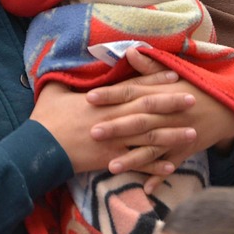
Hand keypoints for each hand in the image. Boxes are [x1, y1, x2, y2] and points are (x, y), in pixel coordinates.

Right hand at [30, 68, 198, 175]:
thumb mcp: (54, 91)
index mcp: (101, 100)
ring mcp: (114, 140)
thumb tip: (67, 67)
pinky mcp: (110, 159)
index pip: (134, 87)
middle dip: (172, 105)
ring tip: (192, 134)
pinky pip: (138, 164)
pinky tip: (173, 166)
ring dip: (172, 136)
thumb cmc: (46, 118)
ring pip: (149, 137)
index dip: (154, 81)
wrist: (40, 148)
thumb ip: (66, 79)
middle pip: (148, 110)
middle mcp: (112, 119)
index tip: (174, 77)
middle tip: (193, 100)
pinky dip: (155, 166)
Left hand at [86, 48, 233, 190]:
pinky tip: (146, 189)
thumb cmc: (195, 88)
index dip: (111, 94)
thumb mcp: (175, 73)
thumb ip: (149, 66)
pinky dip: (161, 176)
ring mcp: (177, 134)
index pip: (132, 92)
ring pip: (153, 148)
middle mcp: (167, 114)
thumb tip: (129, 51)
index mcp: (161, 93)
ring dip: (133, 159)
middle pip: (139, 121)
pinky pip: (172, 165)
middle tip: (93, 132)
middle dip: (117, 128)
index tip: (89, 97)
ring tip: (111, 167)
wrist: (229, 106)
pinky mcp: (186, 150)